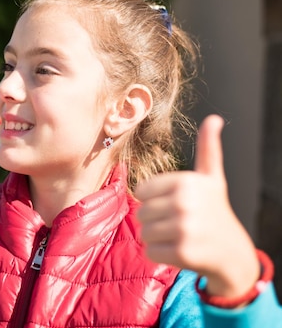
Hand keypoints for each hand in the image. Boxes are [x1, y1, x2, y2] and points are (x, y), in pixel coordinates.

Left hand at [136, 114, 259, 299]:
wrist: (231, 251)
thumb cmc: (214, 210)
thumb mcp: (211, 178)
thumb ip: (208, 148)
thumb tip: (214, 119)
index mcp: (185, 182)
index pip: (140, 192)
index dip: (153, 200)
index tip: (173, 204)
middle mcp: (184, 202)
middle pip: (140, 213)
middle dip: (154, 221)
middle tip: (177, 223)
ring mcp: (184, 228)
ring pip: (143, 233)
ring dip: (156, 238)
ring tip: (177, 236)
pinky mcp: (182, 252)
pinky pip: (149, 251)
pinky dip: (159, 254)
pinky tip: (178, 250)